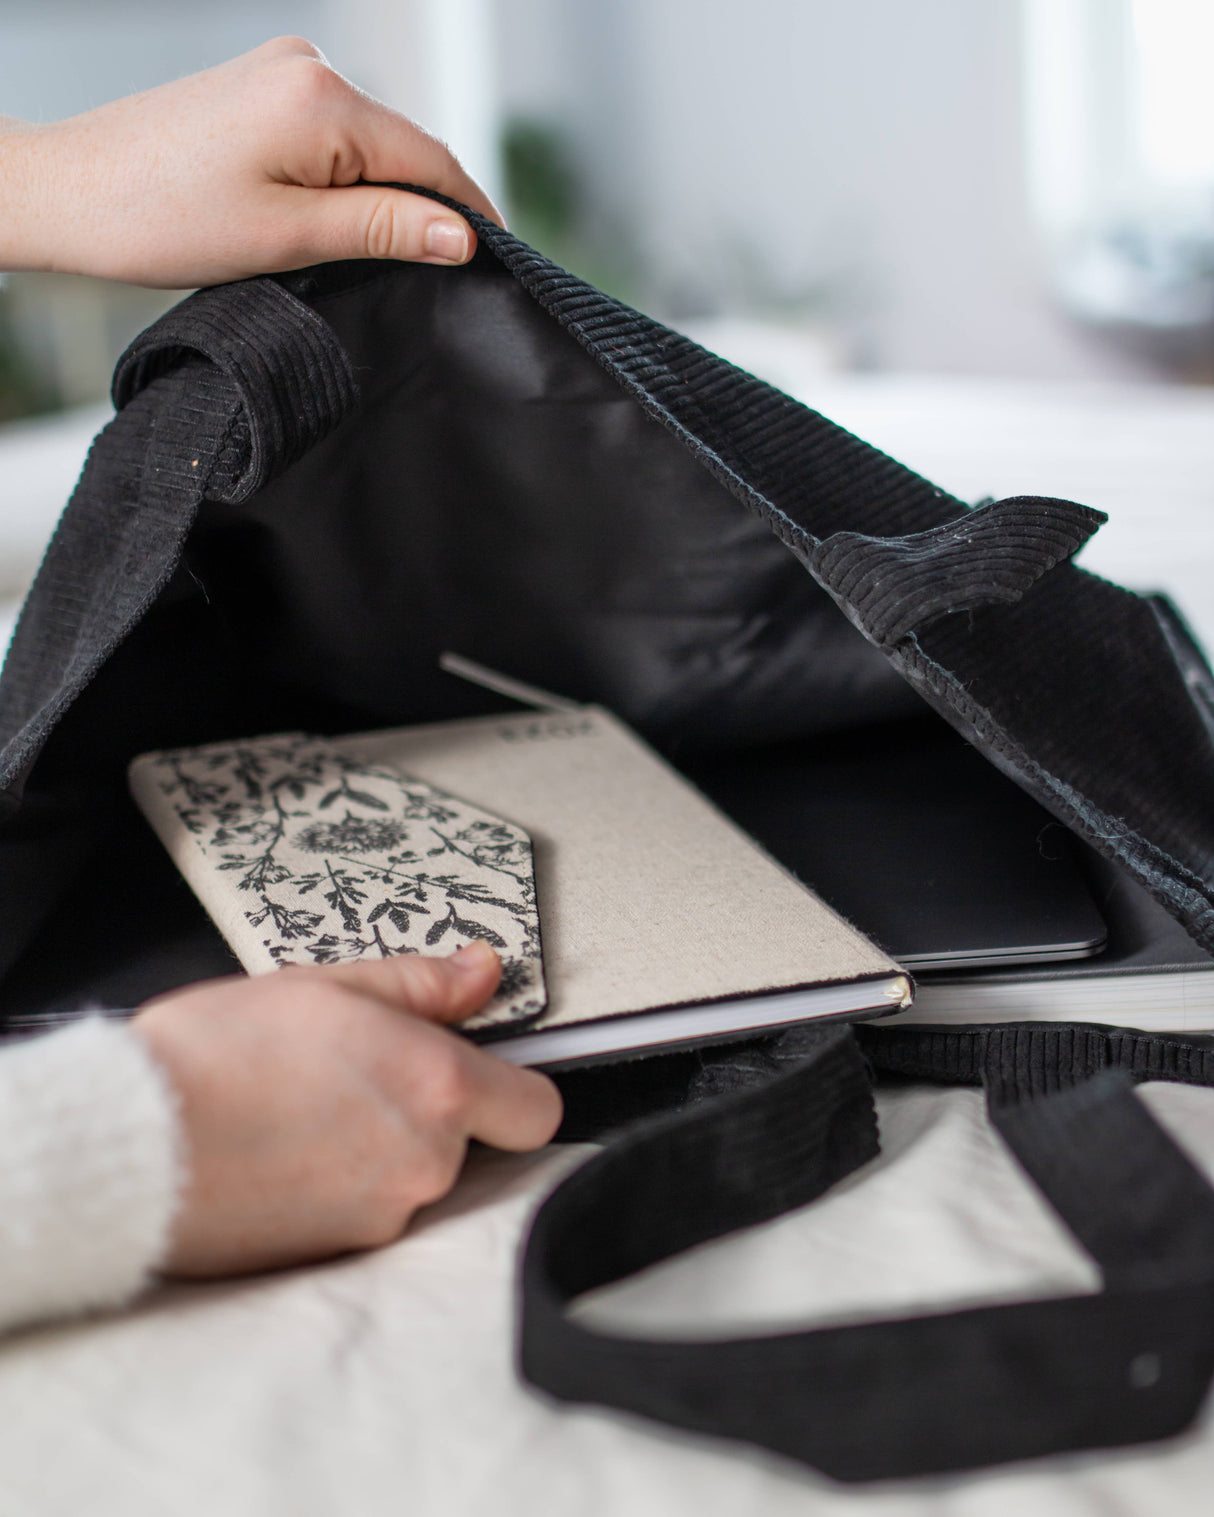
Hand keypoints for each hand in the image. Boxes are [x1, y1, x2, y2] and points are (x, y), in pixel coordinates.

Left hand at [0, 36, 500, 286]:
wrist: (71, 194)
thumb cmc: (163, 218)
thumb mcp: (289, 236)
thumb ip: (383, 227)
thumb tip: (461, 234)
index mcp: (323, 99)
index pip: (432, 159)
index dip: (471, 215)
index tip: (497, 265)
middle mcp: (310, 67)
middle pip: (405, 147)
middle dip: (428, 208)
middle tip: (443, 278)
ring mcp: (283, 70)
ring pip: (370, 143)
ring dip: (386, 195)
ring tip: (384, 258)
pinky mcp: (262, 86)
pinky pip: (334, 134)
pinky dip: (348, 178)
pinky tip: (338, 220)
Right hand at [131, 941, 560, 1276]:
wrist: (129, 1146)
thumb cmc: (216, 1055)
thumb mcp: (325, 986)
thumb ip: (419, 983)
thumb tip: (481, 971)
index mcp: (438, 1086)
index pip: (537, 1107)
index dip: (513, 1086)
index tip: (475, 1066)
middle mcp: (426, 1161)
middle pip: (469, 1141)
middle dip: (427, 1110)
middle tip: (355, 1073)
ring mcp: (384, 1217)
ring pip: (413, 1177)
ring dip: (379, 1148)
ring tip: (304, 1109)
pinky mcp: (338, 1255)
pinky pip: (367, 1214)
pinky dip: (340, 1187)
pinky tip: (285, 1152)